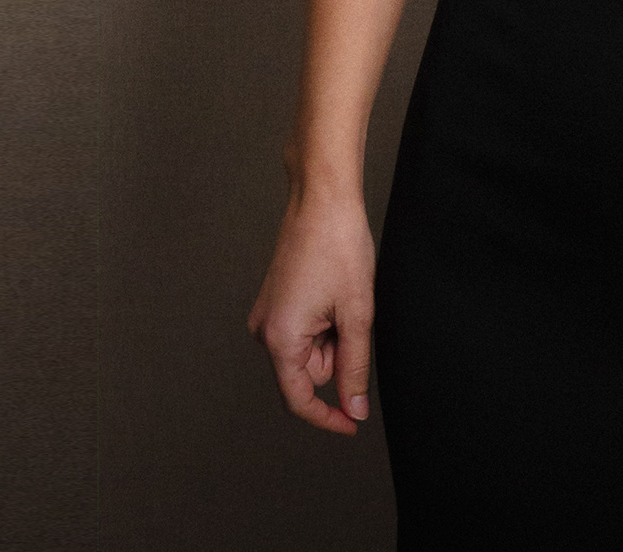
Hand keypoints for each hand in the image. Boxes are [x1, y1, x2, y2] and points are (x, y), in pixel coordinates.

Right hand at [246, 191, 376, 434]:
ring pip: (310, 350)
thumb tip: (354, 408)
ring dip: (333, 334)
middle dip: (339, 353)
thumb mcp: (357, 314)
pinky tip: (333, 289)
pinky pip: (304, 329)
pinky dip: (325, 321)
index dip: (329, 417)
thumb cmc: (338, 246)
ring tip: (344, 294)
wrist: (322, 198)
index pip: (300, 401)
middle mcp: (265, 331)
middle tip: (356, 313)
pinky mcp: (275, 301)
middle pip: (310, 372)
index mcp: (280, 339)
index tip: (354, 424)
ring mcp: (268, 314)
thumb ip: (355, 367)